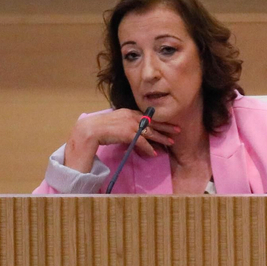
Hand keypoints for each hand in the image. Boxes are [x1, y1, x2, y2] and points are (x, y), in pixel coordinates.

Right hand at [63, 109, 177, 171]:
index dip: (158, 121)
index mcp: (128, 112)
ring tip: (171, 142)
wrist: (89, 130)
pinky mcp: (129, 133)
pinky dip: (149, 148)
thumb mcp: (114, 123)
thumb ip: (123, 125)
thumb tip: (129, 133)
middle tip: (177, 130)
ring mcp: (131, 124)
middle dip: (166, 127)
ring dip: (161, 138)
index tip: (166, 124)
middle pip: (152, 122)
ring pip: (150, 132)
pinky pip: (143, 142)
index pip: (146, 116)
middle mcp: (131, 116)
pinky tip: (155, 153)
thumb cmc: (98, 128)